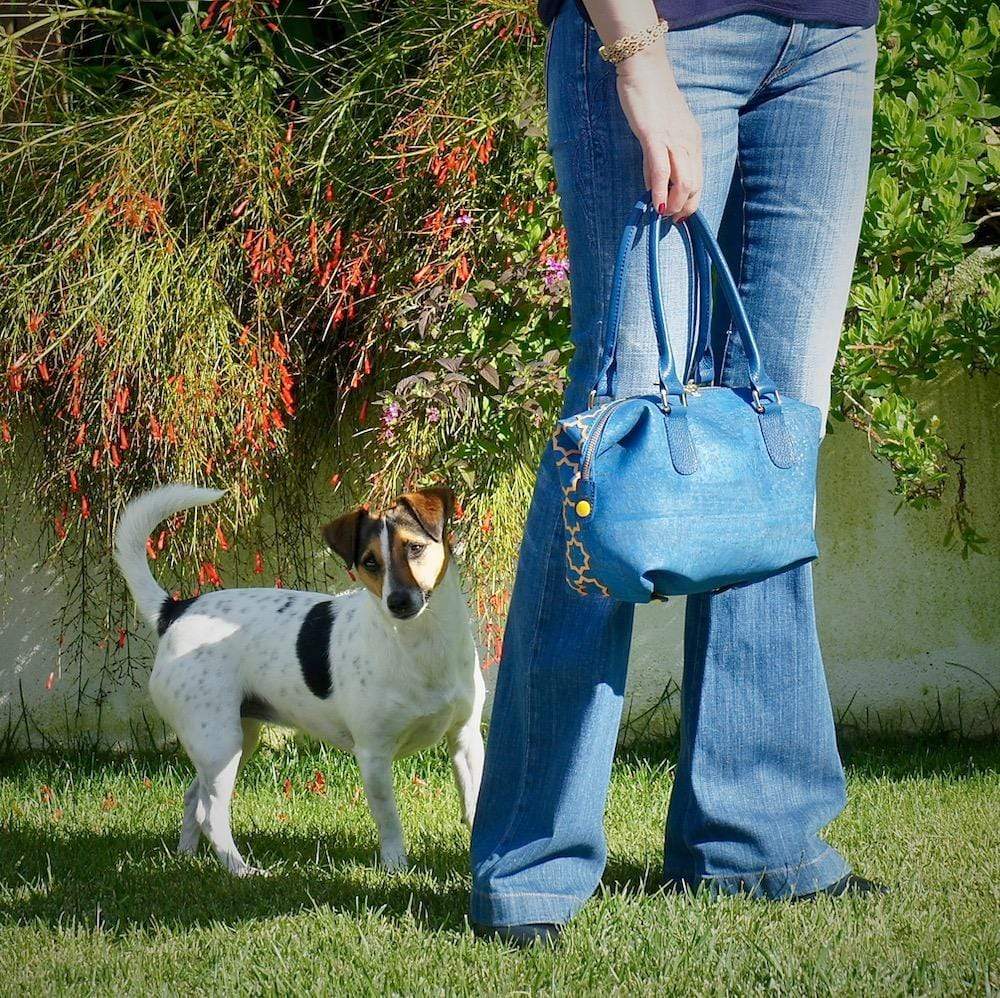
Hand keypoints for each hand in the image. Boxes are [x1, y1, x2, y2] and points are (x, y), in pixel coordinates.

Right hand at [615, 45, 702, 220]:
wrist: (644, 67)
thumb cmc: (652, 96)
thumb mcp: (664, 128)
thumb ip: (663, 153)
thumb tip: (656, 181)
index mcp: (693, 141)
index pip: (699, 180)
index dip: (691, 204)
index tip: (677, 216)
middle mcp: (688, 142)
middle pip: (694, 185)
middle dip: (683, 208)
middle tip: (668, 219)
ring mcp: (673, 140)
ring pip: (683, 181)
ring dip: (673, 204)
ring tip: (661, 213)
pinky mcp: (654, 135)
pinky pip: (660, 169)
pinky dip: (659, 191)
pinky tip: (654, 203)